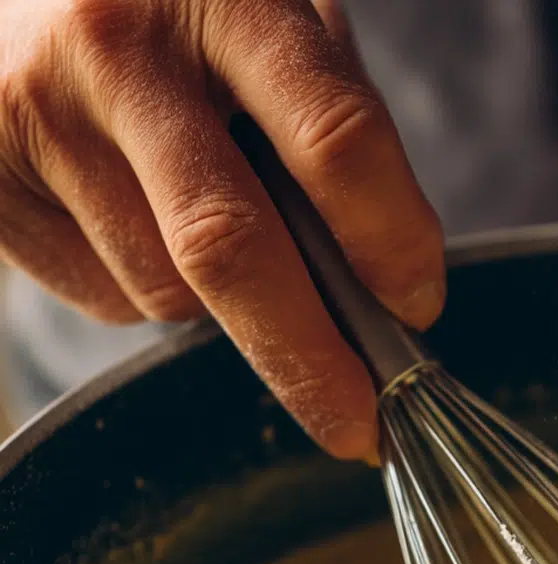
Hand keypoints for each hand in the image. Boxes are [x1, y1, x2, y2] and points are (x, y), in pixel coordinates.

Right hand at [0, 0, 444, 459]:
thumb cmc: (175, 11)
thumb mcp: (269, 23)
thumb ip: (330, 128)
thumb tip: (388, 285)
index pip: (334, 141)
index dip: (389, 244)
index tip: (416, 309)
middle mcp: (118, 45)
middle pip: (233, 248)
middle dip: (308, 361)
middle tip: (359, 427)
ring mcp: (39, 109)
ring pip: (169, 289)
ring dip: (213, 300)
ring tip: (186, 206)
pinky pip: (107, 296)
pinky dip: (143, 286)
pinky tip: (120, 209)